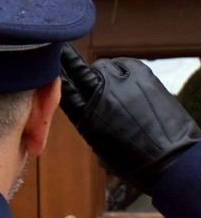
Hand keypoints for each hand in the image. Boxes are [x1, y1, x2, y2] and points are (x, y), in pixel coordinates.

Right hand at [59, 44, 200, 193]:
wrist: (168, 161)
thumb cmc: (133, 164)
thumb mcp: (100, 147)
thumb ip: (92, 124)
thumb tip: (96, 113)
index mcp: (84, 116)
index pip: (63, 89)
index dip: (56, 76)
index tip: (49, 65)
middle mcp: (98, 95)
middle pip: (78, 70)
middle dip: (70, 62)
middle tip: (65, 54)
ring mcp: (121, 82)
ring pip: (103, 65)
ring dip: (103, 71)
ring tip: (110, 80)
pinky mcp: (143, 76)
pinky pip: (128, 64)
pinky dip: (125, 68)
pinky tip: (127, 76)